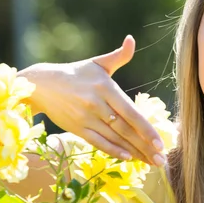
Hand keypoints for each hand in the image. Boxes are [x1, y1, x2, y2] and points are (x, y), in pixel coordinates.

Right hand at [18, 35, 165, 165]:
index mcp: (106, 88)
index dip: (146, 129)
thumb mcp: (98, 63)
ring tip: (150, 162)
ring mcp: (86, 118)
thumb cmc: (76, 73)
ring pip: (114, 139)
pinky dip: (114, 151)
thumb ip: (119, 56)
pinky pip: (98, 143)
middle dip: (145, 146)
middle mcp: (97, 104)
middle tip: (161, 159)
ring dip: (134, 152)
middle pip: (125, 130)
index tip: (160, 142)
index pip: (131, 112)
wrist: (42, 84)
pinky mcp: (77, 128)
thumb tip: (131, 40)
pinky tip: (128, 158)